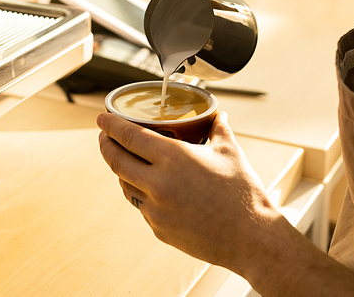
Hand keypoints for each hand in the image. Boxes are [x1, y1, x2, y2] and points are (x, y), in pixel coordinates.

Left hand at [97, 110, 278, 273]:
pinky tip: (148, 186)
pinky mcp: (159, 230)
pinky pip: (141, 206)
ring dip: (120, 170)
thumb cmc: (242, 193)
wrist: (251, 237)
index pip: (129, 137)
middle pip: (117, 161)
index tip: (102, 118)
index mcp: (173, 159)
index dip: (111, 126)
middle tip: (104, 136)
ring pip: (125, 185)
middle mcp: (158, 184)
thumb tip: (218, 115)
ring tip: (125, 159)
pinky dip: (140, 192)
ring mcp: (156, 210)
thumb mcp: (229, 151)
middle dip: (106, 146)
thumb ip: (219, 128)